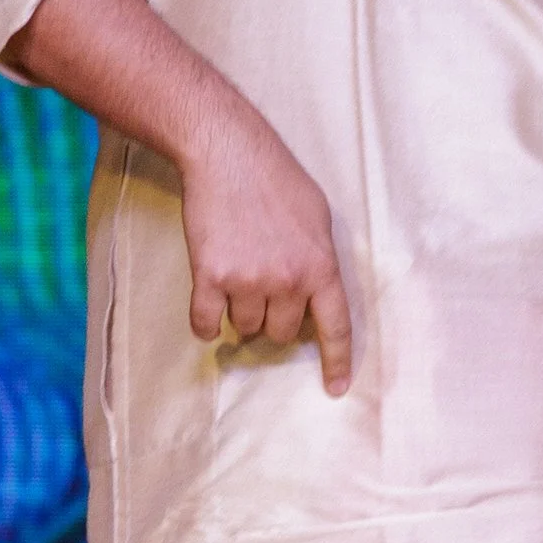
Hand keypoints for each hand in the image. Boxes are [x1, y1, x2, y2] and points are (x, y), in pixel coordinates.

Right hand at [182, 117, 353, 393]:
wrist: (228, 153)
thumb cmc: (276, 178)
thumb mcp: (318, 216)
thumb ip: (320, 258)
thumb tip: (317, 295)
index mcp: (321, 265)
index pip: (336, 326)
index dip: (336, 362)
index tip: (335, 389)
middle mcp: (288, 280)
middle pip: (282, 333)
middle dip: (273, 318)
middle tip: (262, 288)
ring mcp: (248, 280)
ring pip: (245, 327)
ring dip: (240, 312)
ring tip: (236, 274)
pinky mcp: (211, 276)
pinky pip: (207, 323)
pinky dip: (206, 323)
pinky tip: (208, 308)